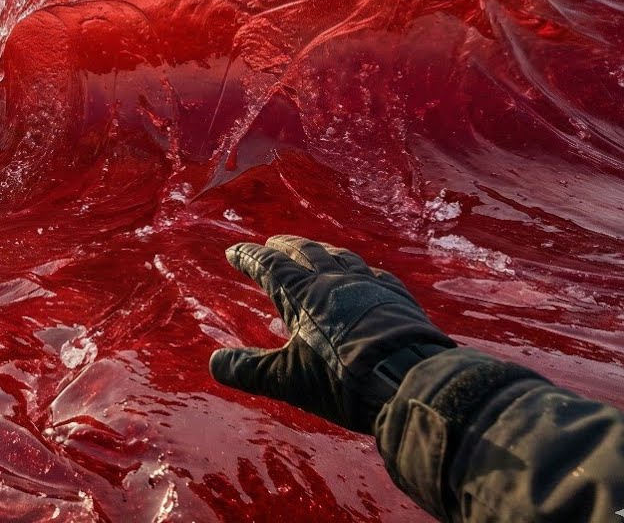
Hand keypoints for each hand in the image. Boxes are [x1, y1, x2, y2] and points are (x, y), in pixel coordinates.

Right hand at [209, 235, 454, 433]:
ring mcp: (368, 285)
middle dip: (285, 246)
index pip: (268, 266)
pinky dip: (358, 271)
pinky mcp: (396, 297)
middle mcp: (334, 280)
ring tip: (314, 251)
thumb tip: (214, 363)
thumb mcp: (288, 380)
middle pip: (304, 252)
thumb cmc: (341, 378)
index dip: (249, 257)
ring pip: (340, 257)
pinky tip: (363, 275)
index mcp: (302, 294)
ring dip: (321, 252)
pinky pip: (373, 274)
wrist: (409, 379)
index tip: (234, 252)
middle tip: (272, 243)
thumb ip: (249, 371)